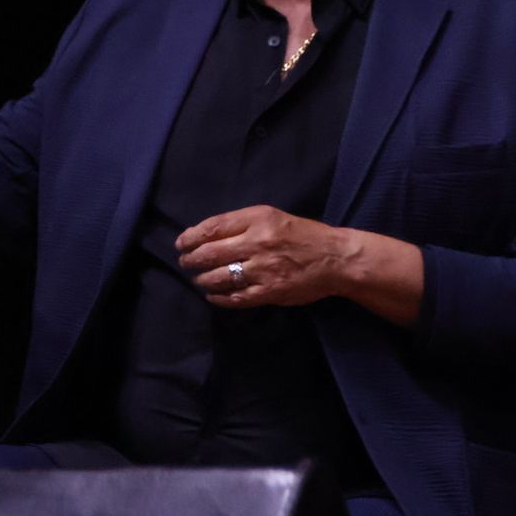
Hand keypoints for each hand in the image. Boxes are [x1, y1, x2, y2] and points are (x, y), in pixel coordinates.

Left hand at [176, 205, 351, 308]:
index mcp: (258, 219)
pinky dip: (219, 298)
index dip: (191, 237)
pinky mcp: (269, 291)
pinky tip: (213, 295)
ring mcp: (263, 269)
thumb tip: (206, 235)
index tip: (181, 243)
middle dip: (191, 260)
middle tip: (185, 263)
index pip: (213, 227)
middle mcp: (258, 242)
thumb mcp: (273, 217)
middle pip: (210, 253)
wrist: (334, 258)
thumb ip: (242, 224)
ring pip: (219, 277)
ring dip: (202, 280)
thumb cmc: (303, 235)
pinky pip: (235, 297)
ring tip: (198, 279)